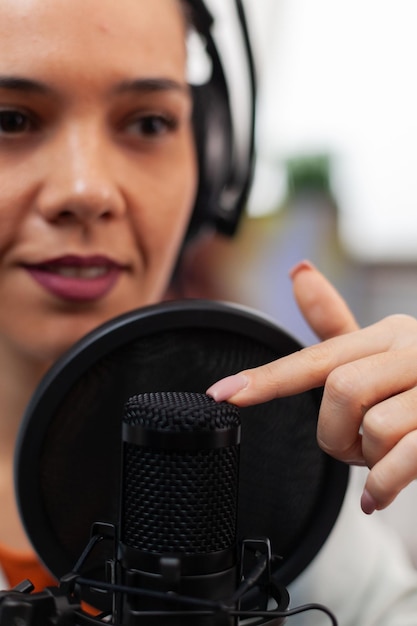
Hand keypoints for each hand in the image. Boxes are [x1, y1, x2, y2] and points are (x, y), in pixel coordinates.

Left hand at [207, 261, 416, 513]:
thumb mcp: (388, 353)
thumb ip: (339, 326)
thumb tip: (297, 271)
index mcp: (391, 333)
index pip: (317, 356)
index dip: (266, 378)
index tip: (221, 395)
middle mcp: (415, 349)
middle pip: (339, 392)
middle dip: (335, 433)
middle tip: (353, 447)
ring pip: (372, 428)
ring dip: (367, 460)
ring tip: (383, 459)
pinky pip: (401, 460)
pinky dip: (382, 485)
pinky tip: (377, 497)